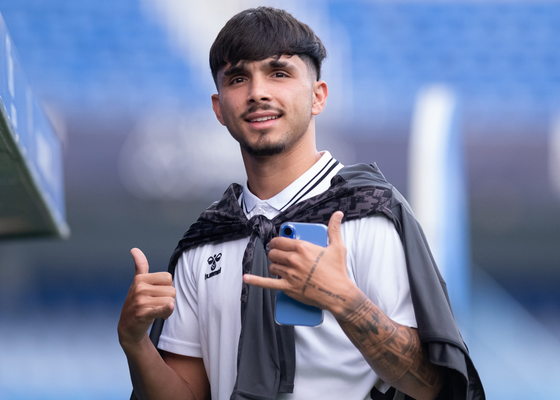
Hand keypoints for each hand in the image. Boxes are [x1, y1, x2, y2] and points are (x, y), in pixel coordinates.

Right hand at [118, 248, 175, 347]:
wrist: (128, 327)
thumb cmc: (137, 302)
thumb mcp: (137, 282)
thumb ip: (140, 266)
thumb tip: (134, 249)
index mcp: (141, 278)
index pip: (168, 277)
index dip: (167, 287)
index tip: (158, 293)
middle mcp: (140, 288)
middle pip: (172, 290)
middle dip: (169, 299)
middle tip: (158, 305)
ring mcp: (140, 301)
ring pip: (170, 301)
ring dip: (168, 310)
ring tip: (157, 312)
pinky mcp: (143, 314)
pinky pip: (160, 309)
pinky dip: (166, 309)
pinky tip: (169, 307)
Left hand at [243, 212, 361, 316]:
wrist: (339, 294)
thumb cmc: (338, 271)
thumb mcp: (337, 247)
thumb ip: (334, 229)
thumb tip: (338, 214)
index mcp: (302, 247)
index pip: (280, 240)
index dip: (277, 242)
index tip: (277, 243)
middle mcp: (294, 260)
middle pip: (274, 253)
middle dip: (275, 253)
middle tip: (280, 255)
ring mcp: (290, 274)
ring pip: (272, 266)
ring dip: (275, 266)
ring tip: (281, 266)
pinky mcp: (288, 287)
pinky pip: (267, 283)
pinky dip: (255, 281)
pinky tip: (246, 278)